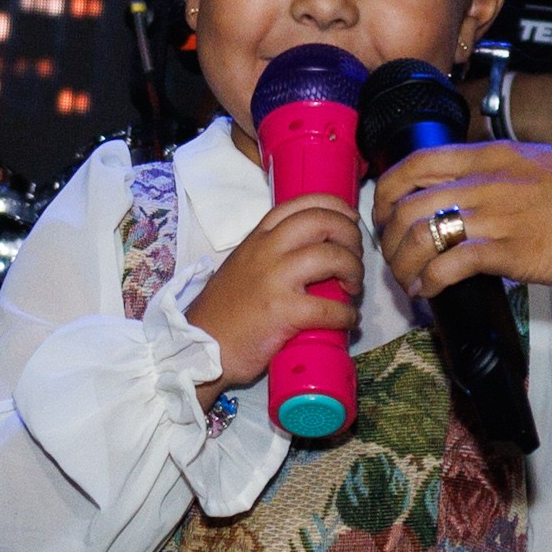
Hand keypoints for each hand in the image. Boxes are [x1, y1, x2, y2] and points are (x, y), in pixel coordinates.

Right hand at [184, 195, 362, 407]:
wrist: (196, 348)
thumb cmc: (224, 311)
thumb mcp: (243, 266)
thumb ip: (272, 252)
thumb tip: (317, 250)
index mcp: (258, 237)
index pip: (301, 203)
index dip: (334, 206)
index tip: (349, 219)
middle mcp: (266, 250)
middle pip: (322, 221)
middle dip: (350, 235)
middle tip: (355, 257)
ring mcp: (274, 279)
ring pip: (332, 256)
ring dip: (354, 270)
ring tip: (353, 287)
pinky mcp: (282, 312)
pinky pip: (330, 307)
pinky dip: (347, 313)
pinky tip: (347, 318)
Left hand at [373, 141, 551, 295]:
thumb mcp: (543, 165)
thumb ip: (507, 174)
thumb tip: (486, 191)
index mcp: (493, 155)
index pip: (416, 161)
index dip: (387, 189)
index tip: (385, 213)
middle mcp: (487, 180)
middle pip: (407, 201)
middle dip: (388, 235)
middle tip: (393, 256)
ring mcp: (497, 215)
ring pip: (419, 233)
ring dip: (403, 264)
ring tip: (409, 282)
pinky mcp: (509, 251)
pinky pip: (448, 265)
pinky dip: (429, 282)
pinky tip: (431, 293)